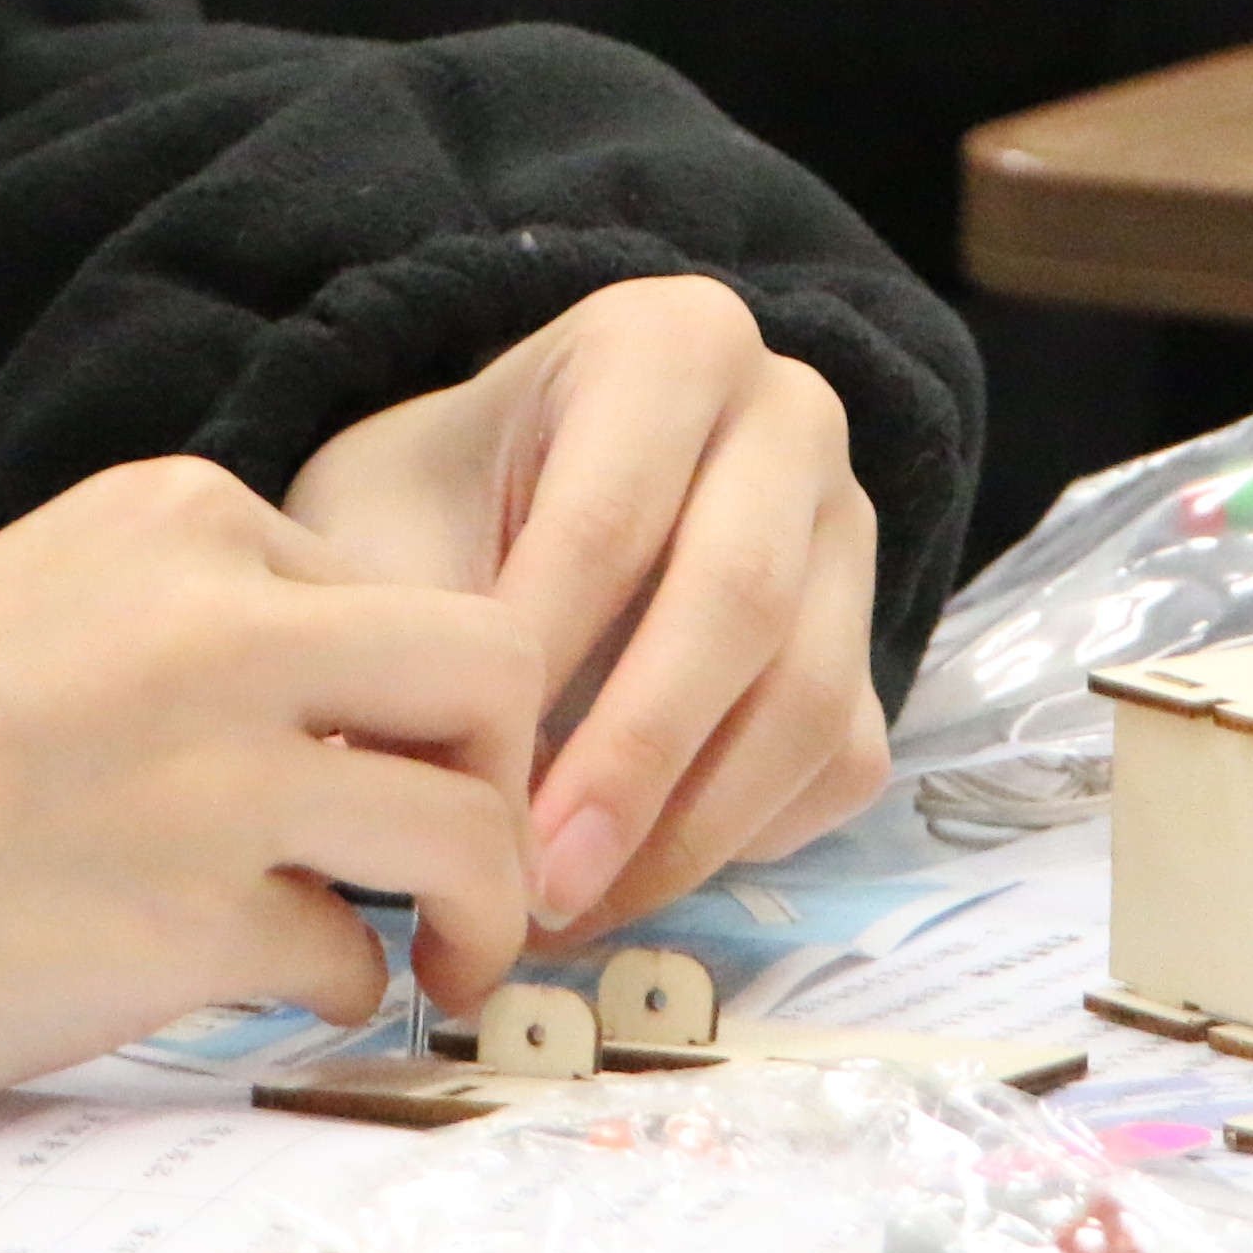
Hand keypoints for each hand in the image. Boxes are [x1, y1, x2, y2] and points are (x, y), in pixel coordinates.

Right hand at [0, 458, 542, 1123]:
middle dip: (511, 777)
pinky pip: (358, 957)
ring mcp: (212, 763)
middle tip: (464, 863)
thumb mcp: (40, 605)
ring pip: (472, 823)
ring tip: (433, 961)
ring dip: (478, 912)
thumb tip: (342, 721)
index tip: (385, 777)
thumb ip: (185, 625)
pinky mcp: (188, 910)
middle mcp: (215, 616)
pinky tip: (282, 994)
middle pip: (495, 669)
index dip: (417, 704)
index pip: (393, 589)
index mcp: (172, 517)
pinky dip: (347, 992)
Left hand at [282, 274, 886, 948]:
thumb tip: (414, 784)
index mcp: (669, 343)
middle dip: (631, 761)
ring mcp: (847, 536)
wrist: (503, 499)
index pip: (613, 517)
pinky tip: (630, 882)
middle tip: (535, 886)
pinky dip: (743, 841)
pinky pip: (837, 762)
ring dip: (688, 829)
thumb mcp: (382, 521)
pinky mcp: (870, 649)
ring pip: (807, 700)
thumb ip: (404, 625)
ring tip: (570, 910)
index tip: (466, 787)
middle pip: (737, 603)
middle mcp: (789, 418)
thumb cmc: (438, 502)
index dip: (541, 664)